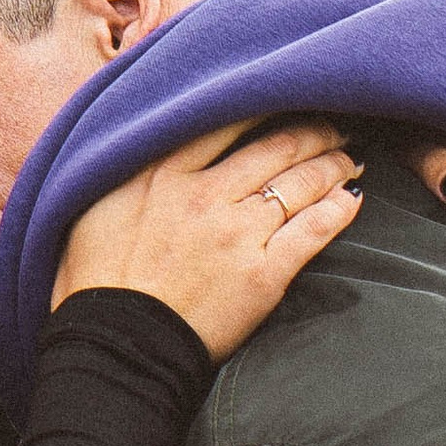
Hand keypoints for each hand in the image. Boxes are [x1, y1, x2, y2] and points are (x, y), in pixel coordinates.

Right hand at [53, 117, 362, 358]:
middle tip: (333, 129)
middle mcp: (205, 193)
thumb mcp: (95, 203)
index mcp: (162, 171)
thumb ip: (130, 167)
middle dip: (313, 133)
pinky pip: (314, 230)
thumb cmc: (94, 281)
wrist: (114, 346)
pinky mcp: (262, 274)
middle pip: (276, 146)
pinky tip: (351, 200)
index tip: (283, 100)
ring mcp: (237, 232)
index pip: (228, 120)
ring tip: (348, 160)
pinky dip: (338, 210)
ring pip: (302, 183)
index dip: (265, 105)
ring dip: (333, 165)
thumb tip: (148, 143)